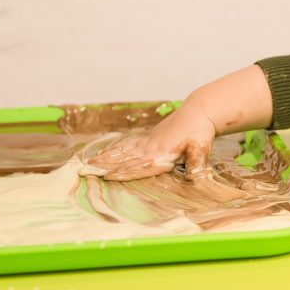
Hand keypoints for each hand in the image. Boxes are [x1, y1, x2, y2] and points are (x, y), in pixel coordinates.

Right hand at [81, 107, 215, 180]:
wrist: (198, 112)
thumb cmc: (200, 133)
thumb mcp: (201, 148)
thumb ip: (196, 162)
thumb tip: (195, 175)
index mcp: (161, 153)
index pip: (140, 165)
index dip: (125, 171)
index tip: (108, 176)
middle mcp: (150, 148)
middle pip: (126, 158)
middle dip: (107, 165)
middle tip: (88, 171)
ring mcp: (147, 142)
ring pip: (123, 151)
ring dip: (106, 157)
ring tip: (89, 163)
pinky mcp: (147, 138)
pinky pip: (127, 144)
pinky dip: (115, 148)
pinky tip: (104, 152)